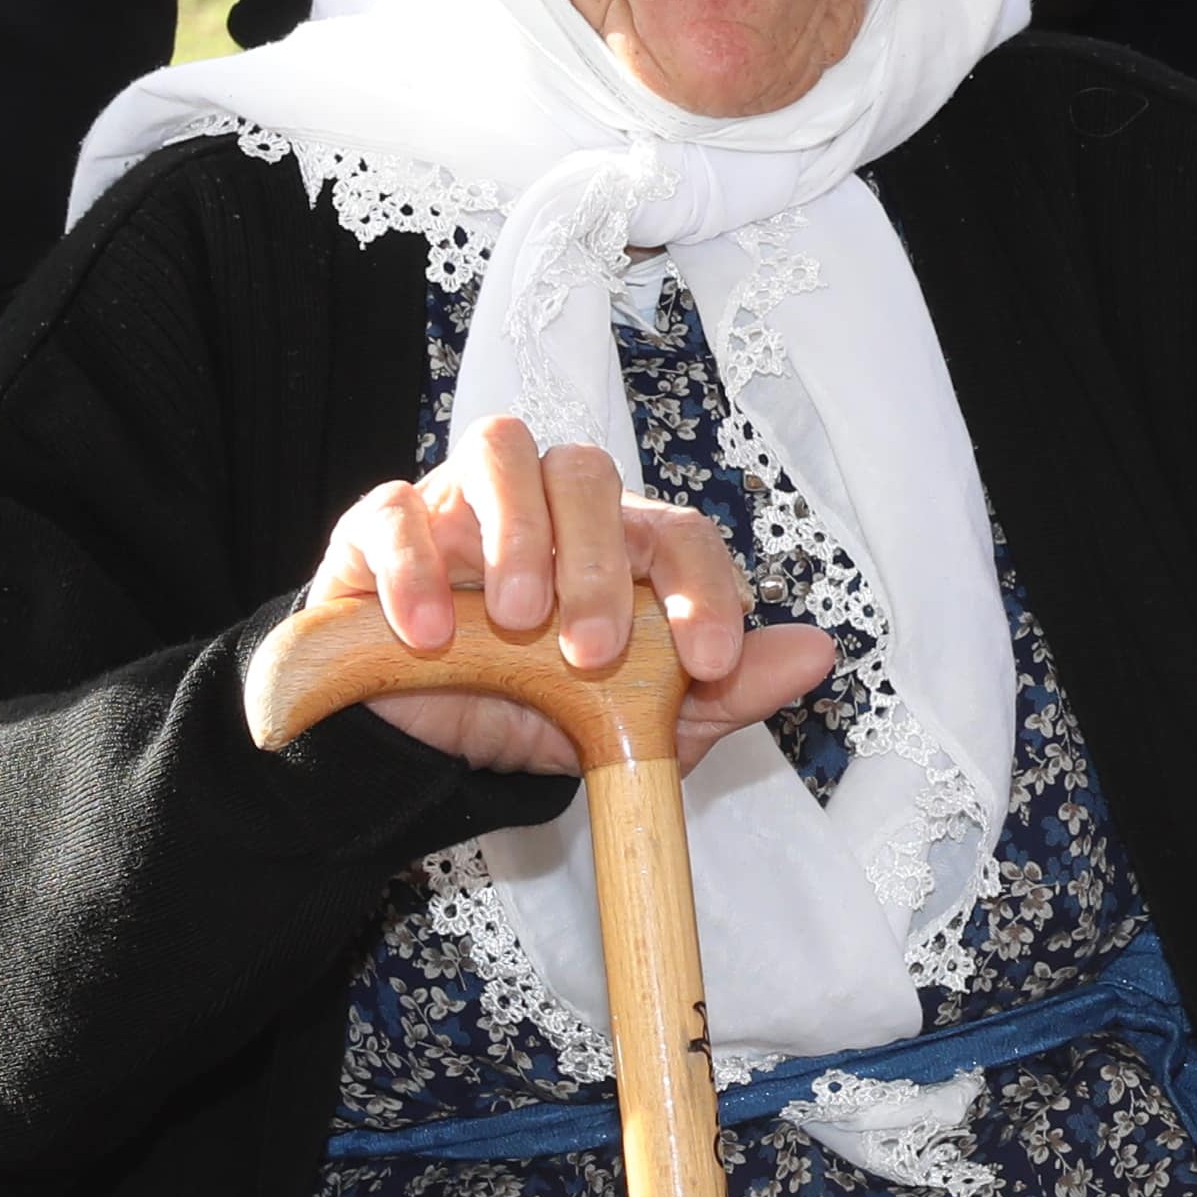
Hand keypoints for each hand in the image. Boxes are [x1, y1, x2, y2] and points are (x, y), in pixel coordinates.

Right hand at [305, 414, 838, 775]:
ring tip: (516, 621)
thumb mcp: (632, 724)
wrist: (415, 747)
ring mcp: (459, 506)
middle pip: (587, 473)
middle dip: (599, 564)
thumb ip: (723, 691)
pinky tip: (425, 635)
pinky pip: (394, 510)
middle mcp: (543, 506)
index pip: (678, 532)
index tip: (710, 661)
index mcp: (615, 545)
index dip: (704, 589)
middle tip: (592, 653)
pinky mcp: (378, 530)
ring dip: (517, 532)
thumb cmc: (532, 712)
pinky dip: (413, 564)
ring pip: (500, 450)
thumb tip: (818, 652)